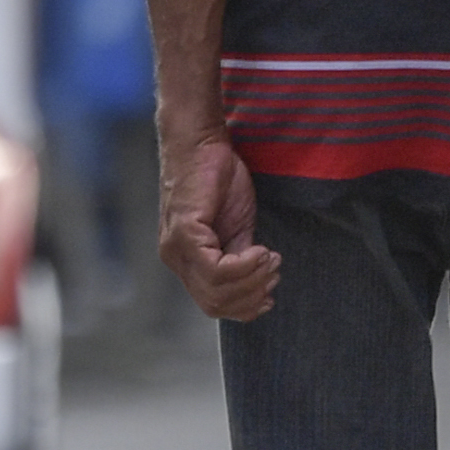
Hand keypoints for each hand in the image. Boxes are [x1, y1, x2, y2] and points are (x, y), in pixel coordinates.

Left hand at [157, 124, 279, 320]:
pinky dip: (245, 266)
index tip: (270, 291)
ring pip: (216, 291)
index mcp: (185, 261)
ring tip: (270, 258)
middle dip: (252, 295)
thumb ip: (240, 256)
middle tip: (274, 271)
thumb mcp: (236, 227)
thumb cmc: (218, 179)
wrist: (202, 142)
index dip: (245, 306)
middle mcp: (175, 259)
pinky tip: (260, 250)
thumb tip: (257, 283)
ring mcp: (176, 248)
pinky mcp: (184, 232)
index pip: (213, 304)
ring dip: (253, 280)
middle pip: (215, 305)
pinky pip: (215, 269)